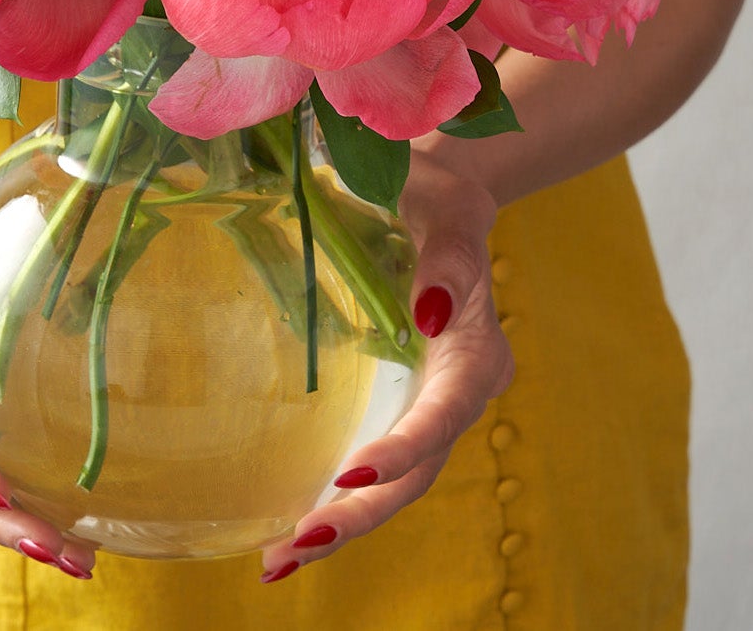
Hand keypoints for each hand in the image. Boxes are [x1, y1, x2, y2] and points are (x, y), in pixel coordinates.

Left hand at [259, 159, 512, 582]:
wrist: (428, 193)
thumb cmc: (435, 195)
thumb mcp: (448, 212)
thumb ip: (449, 261)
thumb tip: (432, 312)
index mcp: (475, 352)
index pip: (444, 414)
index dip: (403, 450)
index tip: (352, 474)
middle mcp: (456, 390)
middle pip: (418, 471)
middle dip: (361, 513)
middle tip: (298, 541)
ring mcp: (425, 403)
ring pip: (394, 482)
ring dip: (343, 523)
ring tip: (278, 559)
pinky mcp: (395, 403)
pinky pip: (371, 461)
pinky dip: (335, 498)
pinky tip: (284, 525)